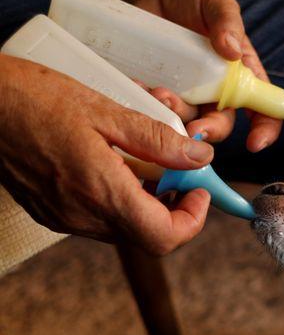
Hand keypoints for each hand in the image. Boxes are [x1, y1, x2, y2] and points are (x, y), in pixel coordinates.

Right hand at [0, 55, 213, 254]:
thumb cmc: (32, 98)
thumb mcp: (105, 110)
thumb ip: (158, 140)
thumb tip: (200, 157)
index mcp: (100, 191)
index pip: (164, 236)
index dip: (193, 220)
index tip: (200, 191)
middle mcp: (81, 215)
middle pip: (148, 236)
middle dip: (174, 208)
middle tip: (180, 173)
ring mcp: (64, 217)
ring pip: (126, 228)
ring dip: (148, 203)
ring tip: (149, 163)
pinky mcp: (51, 212)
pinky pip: (99, 218)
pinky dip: (121, 200)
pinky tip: (118, 166)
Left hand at [133, 0, 280, 151]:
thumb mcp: (215, 2)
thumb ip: (227, 21)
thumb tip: (232, 50)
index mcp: (240, 74)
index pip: (262, 109)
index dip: (264, 130)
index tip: (255, 143)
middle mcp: (215, 90)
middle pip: (221, 124)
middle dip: (210, 131)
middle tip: (194, 130)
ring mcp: (186, 93)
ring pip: (187, 121)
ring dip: (176, 116)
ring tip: (161, 93)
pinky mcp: (158, 89)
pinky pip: (155, 109)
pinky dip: (147, 105)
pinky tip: (140, 89)